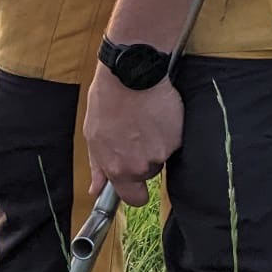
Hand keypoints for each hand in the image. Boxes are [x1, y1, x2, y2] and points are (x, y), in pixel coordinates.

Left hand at [84, 68, 182, 205]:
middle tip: (136, 133)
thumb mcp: (93, 135)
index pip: (135, 198)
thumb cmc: (107, 101)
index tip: (137, 183)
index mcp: (118, 168)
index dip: (136, 192)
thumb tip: (95, 190)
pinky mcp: (178, 138)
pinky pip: (175, 141)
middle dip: (144, 158)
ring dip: (157, 143)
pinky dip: (169, 130)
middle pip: (149, 173)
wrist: (131, 73)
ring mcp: (162, 152)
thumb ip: (98, 167)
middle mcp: (141, 166)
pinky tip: (157, 114)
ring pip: (163, 156)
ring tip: (145, 120)